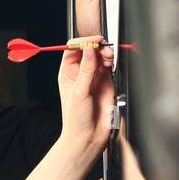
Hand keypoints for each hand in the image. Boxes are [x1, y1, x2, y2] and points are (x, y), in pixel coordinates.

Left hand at [57, 36, 114, 158]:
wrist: (88, 137)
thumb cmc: (76, 119)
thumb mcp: (79, 92)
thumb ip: (86, 70)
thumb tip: (89, 50)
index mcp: (67, 73)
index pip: (72, 49)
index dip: (82, 42)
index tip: (91, 42)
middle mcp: (81, 73)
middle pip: (88, 49)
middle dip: (95, 46)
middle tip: (102, 48)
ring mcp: (94, 77)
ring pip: (100, 56)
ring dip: (105, 52)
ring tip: (107, 56)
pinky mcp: (106, 82)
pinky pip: (109, 65)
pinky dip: (111, 60)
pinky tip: (110, 62)